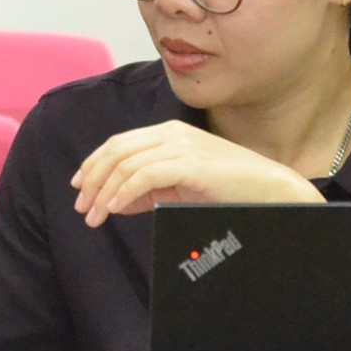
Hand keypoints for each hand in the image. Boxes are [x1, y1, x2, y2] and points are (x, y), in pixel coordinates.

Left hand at [70, 120, 321, 226]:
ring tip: (95, 216)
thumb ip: (148, 192)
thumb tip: (114, 203)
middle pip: (117, 152)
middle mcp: (172, 134)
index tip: (80, 187)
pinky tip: (115, 209)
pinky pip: (146, 177)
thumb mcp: (180, 189)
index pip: (120, 144)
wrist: (270, 190)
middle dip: (93, 180)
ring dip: (105, 192)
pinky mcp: (191, 164)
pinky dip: (125, 192)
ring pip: (127, 164)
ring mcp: (182, 147)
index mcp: (169, 133)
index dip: (94, 163)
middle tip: (82, 208)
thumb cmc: (228, 190)